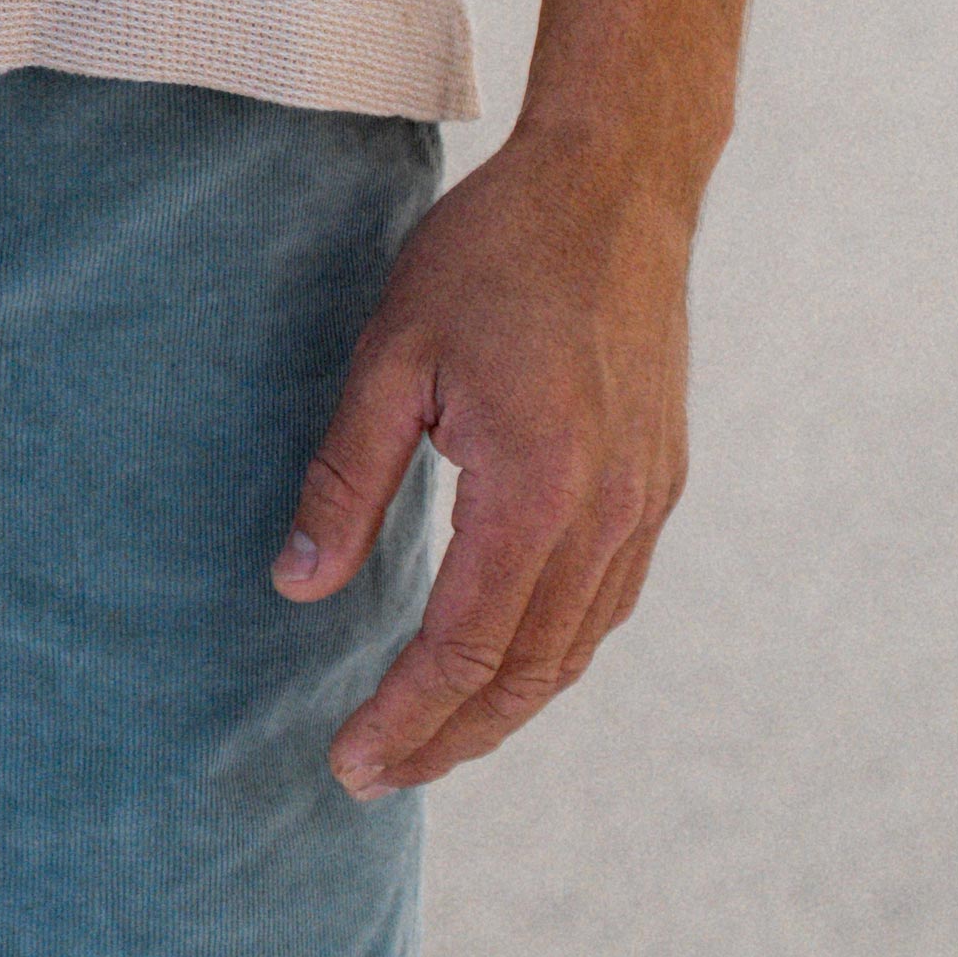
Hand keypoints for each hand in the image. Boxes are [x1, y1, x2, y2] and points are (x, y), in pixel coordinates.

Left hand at [271, 116, 694, 794]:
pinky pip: (606, 606)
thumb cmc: (491, 252)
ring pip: (572, 653)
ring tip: (430, 734)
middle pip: (523, 677)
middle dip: (448, 739)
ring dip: (500, 708)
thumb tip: (296, 589)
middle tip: (376, 774)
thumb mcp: (394, 352)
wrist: (615, 183)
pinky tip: (503, 656)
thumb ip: (346, 480)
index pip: (461, 651)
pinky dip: (550, 653)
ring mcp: (645, 506)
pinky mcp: (661, 485)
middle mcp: (605, 519)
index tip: (348, 765)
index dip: (402, 719)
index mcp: (535, 492)